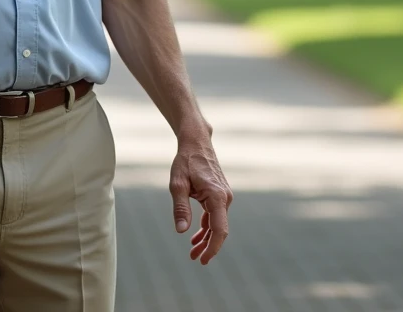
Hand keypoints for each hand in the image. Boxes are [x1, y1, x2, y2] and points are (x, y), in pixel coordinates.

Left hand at [169, 130, 232, 264]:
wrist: (196, 143)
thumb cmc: (186, 161)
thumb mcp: (177, 184)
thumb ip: (180, 208)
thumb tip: (182, 231)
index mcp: (217, 196)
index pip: (219, 229)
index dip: (213, 247)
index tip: (203, 260)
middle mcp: (225, 198)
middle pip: (219, 229)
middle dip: (209, 247)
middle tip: (195, 260)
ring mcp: (224, 196)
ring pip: (217, 224)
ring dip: (207, 239)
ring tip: (194, 252)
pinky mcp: (219, 195)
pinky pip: (215, 216)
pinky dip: (207, 227)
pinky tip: (196, 237)